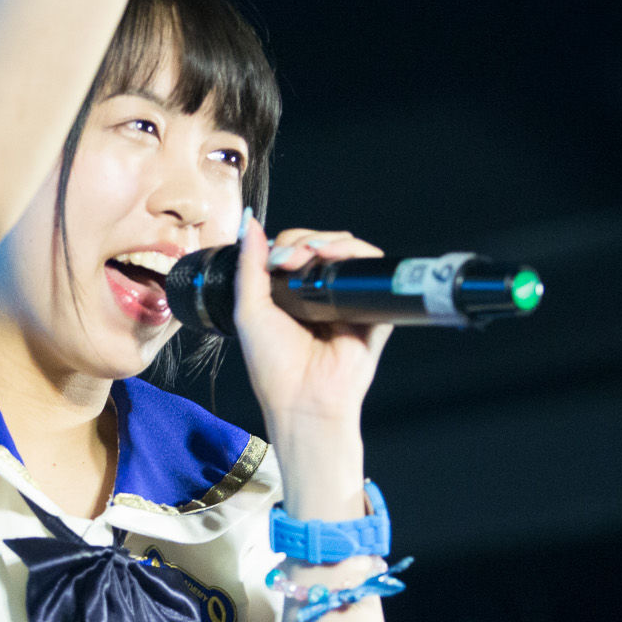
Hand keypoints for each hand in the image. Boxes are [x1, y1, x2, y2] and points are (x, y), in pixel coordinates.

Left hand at [233, 217, 390, 515]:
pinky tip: (340, 258)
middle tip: (295, 259)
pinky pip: (372, 271)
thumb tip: (249, 223)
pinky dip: (360, 255)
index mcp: (290, 295)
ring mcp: (346, 300)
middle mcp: (319, 295)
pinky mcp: (372, 309)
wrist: (304, 398)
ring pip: (347, 252)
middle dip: (307, 241)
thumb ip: (249, 265)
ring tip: (317, 255)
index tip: (277, 258)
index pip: (293, 251)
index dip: (287, 244)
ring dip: (332, 242)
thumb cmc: (273, 365)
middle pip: (320, 245)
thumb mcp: (248, 309)